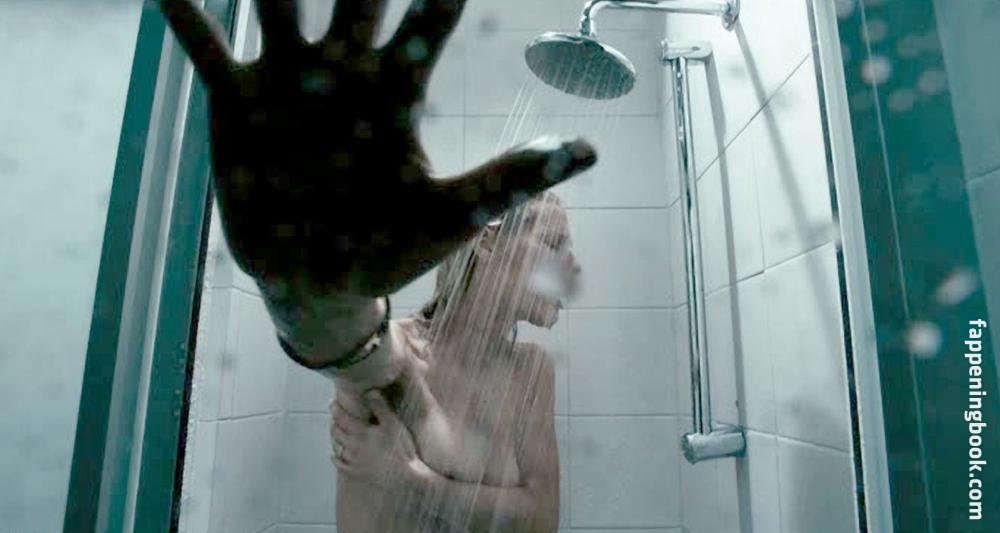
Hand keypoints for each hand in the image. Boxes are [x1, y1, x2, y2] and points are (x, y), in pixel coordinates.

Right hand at [158, 0, 597, 297]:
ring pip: (281, 5)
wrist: (318, 282)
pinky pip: (211, 50)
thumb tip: (592, 151)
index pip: (424, 23)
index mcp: (394, 93)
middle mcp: (342, 74)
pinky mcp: (237, 104)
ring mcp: (286, 82)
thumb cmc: (389, 246)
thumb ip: (509, 177)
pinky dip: (190, 19)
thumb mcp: (451, 214)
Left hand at [331, 390, 427, 490]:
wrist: (406, 476)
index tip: (333, 403)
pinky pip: (341, 466)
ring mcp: (354, 461)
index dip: (336, 410)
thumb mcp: (393, 424)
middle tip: (334, 416)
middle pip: (337, 432)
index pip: (342, 418)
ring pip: (338, 447)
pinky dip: (336, 459)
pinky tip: (334, 456)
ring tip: (335, 431)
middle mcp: (353, 447)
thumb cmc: (401, 448)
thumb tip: (370, 391)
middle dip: (334, 422)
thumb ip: (380, 407)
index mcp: (361, 433)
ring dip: (335, 438)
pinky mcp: (358, 473)